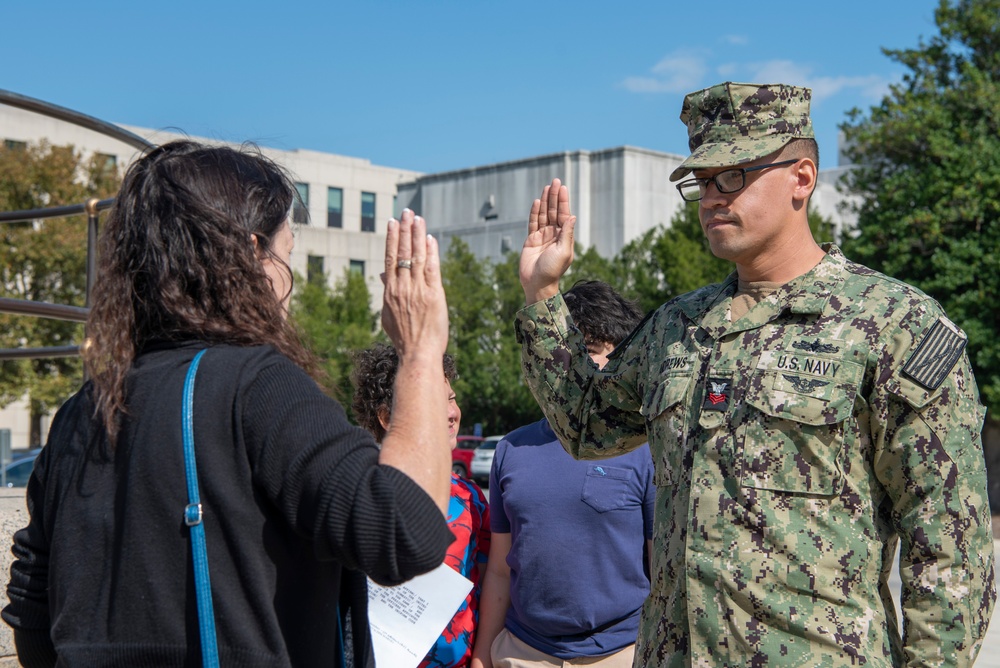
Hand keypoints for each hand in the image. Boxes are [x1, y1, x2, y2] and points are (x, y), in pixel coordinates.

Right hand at [381, 209, 448, 358]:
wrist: (417, 354)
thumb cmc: (404, 338)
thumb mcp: (389, 315)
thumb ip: (387, 292)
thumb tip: (383, 274)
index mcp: (390, 291)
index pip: (389, 258)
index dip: (392, 238)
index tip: (393, 222)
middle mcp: (402, 287)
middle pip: (402, 252)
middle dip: (405, 230)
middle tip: (407, 212)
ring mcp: (417, 290)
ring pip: (416, 256)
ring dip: (417, 235)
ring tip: (418, 218)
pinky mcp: (433, 295)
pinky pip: (431, 268)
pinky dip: (430, 252)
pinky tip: (430, 239)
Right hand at [519, 178, 575, 303]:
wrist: (537, 284)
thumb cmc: (552, 270)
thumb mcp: (563, 252)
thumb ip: (567, 233)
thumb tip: (572, 216)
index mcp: (564, 237)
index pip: (564, 214)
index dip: (563, 200)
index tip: (562, 187)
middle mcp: (554, 234)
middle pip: (554, 211)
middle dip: (555, 196)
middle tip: (555, 181)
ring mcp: (542, 236)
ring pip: (544, 215)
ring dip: (545, 201)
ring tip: (546, 187)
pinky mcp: (531, 240)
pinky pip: (533, 223)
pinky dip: (535, 212)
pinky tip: (537, 202)